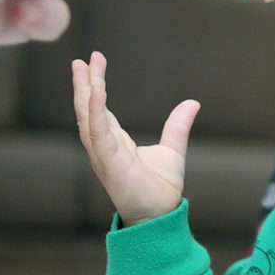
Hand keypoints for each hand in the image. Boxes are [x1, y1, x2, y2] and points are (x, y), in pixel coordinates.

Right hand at [73, 52, 199, 225]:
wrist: (161, 215)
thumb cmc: (161, 188)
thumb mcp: (172, 149)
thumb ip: (177, 126)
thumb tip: (192, 103)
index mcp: (115, 142)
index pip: (100, 109)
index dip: (95, 86)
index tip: (95, 61)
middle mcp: (104, 146)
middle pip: (88, 109)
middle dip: (83, 83)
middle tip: (81, 59)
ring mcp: (104, 154)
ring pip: (88, 118)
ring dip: (84, 92)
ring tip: (83, 69)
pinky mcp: (109, 163)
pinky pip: (98, 133)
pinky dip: (96, 112)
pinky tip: (96, 92)